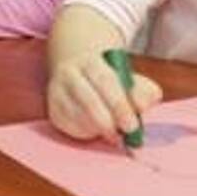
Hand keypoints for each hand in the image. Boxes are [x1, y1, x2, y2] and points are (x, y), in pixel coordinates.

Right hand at [46, 52, 162, 143]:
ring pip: (78, 116)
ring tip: (115, 134)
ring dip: (99, 129)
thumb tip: (144, 105)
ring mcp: (56, 93)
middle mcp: (69, 74)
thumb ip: (142, 90)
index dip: (120, 104)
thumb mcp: (127, 77)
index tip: (134, 124)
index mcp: (90, 62)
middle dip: (111, 120)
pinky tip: (96, 131)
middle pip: (89, 100)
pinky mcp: (52, 111)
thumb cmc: (108, 80)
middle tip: (127, 134)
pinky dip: (86, 133)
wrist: (76, 72)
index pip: (105, 81)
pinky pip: (69, 127)